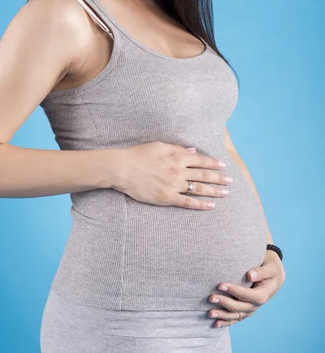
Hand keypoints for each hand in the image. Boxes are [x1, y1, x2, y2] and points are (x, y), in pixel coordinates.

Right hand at [113, 141, 232, 209]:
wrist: (122, 168)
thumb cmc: (138, 154)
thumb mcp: (159, 145)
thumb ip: (177, 148)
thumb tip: (192, 150)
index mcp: (176, 156)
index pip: (200, 160)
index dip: (213, 163)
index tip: (223, 166)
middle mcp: (178, 170)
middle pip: (203, 175)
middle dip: (219, 178)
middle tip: (230, 181)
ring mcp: (173, 185)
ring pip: (198, 188)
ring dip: (214, 191)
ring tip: (225, 193)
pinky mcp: (166, 197)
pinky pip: (186, 202)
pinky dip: (200, 204)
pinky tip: (210, 206)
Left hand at [207, 249, 285, 326]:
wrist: (272, 278)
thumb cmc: (270, 269)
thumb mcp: (270, 268)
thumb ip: (261, 272)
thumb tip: (250, 275)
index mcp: (263, 294)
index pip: (247, 295)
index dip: (234, 291)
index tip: (220, 285)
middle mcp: (256, 305)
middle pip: (239, 307)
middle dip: (224, 303)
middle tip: (210, 298)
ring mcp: (250, 310)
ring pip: (235, 316)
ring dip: (222, 315)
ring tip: (209, 313)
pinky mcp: (245, 311)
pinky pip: (235, 319)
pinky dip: (225, 322)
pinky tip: (215, 324)